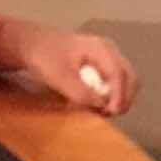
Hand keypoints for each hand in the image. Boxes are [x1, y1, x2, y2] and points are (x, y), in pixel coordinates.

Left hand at [13, 23, 139, 115]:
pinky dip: (111, 95)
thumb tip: (100, 105)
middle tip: (109, 115)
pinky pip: (115, 82)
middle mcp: (108, 51)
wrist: (31, 45)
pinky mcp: (100, 66)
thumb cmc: (44, 57)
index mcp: (100, 49)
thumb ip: (80, 92)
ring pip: (125, 80)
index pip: (119, 73)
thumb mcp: (59, 77)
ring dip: (119, 98)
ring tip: (102, 111)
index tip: (112, 112)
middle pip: (129, 77)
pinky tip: (97, 103)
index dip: (119, 95)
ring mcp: (106, 58)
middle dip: (124, 98)